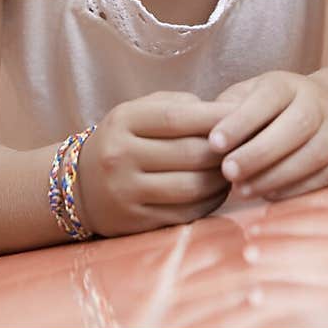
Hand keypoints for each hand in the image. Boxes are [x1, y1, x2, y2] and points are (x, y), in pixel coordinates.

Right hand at [74, 91, 231, 236]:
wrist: (79, 186)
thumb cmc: (123, 140)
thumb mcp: (137, 111)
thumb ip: (177, 104)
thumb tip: (221, 112)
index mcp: (124, 121)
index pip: (178, 117)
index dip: (215, 116)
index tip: (242, 114)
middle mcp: (121, 156)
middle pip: (189, 154)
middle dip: (225, 151)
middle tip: (248, 146)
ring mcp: (127, 192)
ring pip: (191, 187)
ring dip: (222, 179)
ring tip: (236, 169)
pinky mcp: (136, 222)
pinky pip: (185, 214)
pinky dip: (210, 202)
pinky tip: (219, 191)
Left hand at [207, 71, 327, 201]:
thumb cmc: (276, 108)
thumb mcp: (251, 96)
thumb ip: (229, 108)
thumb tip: (202, 129)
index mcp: (290, 84)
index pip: (268, 96)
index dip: (241, 120)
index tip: (214, 142)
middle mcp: (319, 102)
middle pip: (296, 125)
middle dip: (259, 153)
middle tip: (227, 172)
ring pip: (313, 153)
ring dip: (276, 176)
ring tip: (242, 190)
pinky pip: (326, 176)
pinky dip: (297, 189)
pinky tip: (270, 195)